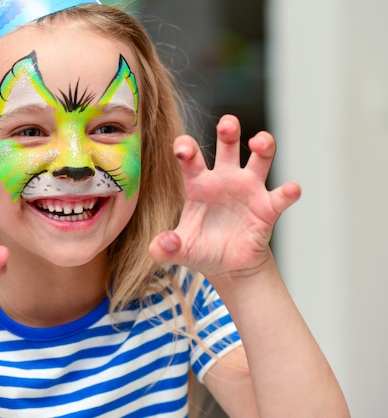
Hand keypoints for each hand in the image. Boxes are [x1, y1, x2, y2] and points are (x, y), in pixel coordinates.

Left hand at [149, 115, 300, 280]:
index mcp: (199, 184)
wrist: (229, 267)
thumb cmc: (202, 249)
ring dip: (263, 145)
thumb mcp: (181, 250)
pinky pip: (281, 196)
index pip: (191, 160)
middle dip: (229, 131)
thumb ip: (165, 248)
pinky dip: (288, 192)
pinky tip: (291, 189)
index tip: (182, 147)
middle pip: (228, 146)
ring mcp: (248, 190)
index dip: (186, 149)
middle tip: (227, 123)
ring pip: (260, 159)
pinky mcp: (268, 208)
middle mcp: (225, 180)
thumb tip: (160, 245)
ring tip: (259, 142)